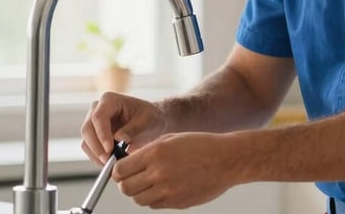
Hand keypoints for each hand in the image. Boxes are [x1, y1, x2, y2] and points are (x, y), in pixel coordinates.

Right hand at [80, 92, 167, 165]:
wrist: (153, 121)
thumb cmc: (151, 117)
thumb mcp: (147, 121)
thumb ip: (133, 129)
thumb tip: (119, 138)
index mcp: (110, 100)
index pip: (98, 117)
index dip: (102, 134)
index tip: (109, 149)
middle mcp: (97, 109)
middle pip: (87, 129)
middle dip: (97, 147)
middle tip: (108, 161)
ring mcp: (93, 123)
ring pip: (86, 141)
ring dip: (96, 155)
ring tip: (111, 165)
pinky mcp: (94, 136)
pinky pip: (90, 149)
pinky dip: (97, 158)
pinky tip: (110, 164)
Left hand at [112, 132, 243, 208]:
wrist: (226, 159)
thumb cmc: (201, 145)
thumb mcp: (171, 139)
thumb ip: (147, 151)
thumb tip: (127, 161)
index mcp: (155, 153)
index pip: (120, 170)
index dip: (117, 171)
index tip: (121, 170)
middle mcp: (159, 173)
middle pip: (125, 187)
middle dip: (125, 183)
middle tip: (132, 178)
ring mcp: (168, 190)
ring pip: (138, 199)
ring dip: (140, 192)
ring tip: (150, 182)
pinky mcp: (177, 203)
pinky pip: (154, 205)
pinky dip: (154, 198)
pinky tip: (164, 187)